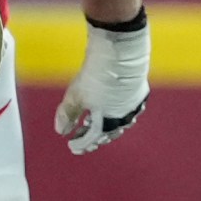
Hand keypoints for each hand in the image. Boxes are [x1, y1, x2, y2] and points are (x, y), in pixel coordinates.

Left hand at [59, 14, 149, 152]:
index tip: (72, 147)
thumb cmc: (96, 76)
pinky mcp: (139, 92)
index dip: (80, 144)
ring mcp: (134, 106)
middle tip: (83, 140)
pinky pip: (129, 110)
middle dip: (93, 138)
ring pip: (120, 123)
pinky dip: (117, 113)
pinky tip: (113, 109)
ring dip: (106, 126)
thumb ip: (67, 115)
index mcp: (107, 123)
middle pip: (106, 134)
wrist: (119, 53)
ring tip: (95, 124)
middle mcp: (123, 119)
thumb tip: (61, 131)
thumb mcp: (75, 96)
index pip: (91, 139)